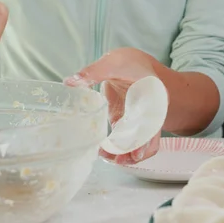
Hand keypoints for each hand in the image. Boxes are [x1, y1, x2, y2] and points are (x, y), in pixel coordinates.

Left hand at [64, 48, 162, 164]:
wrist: (137, 65)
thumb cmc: (130, 63)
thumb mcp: (113, 63)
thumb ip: (93, 72)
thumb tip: (70, 82)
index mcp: (152, 95)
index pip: (153, 117)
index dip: (147, 135)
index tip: (137, 150)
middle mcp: (151, 111)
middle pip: (151, 136)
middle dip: (138, 150)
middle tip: (120, 159)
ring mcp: (141, 120)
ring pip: (142, 143)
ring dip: (129, 153)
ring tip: (109, 158)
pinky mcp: (129, 124)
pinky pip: (128, 141)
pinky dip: (119, 148)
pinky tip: (105, 151)